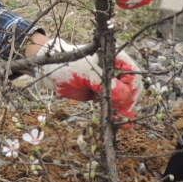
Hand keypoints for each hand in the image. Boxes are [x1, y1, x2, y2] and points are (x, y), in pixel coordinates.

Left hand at [21, 38, 142, 119]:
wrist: (50, 71)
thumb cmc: (67, 64)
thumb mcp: (85, 73)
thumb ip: (104, 84)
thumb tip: (123, 96)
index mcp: (114, 58)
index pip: (132, 74)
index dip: (132, 88)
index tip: (125, 101)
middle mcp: (115, 70)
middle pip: (130, 88)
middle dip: (129, 102)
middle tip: (124, 115)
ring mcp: (109, 82)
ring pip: (123, 98)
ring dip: (125, 110)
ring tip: (126, 123)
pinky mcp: (102, 93)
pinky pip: (113, 104)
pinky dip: (117, 113)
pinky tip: (122, 123)